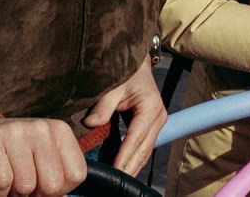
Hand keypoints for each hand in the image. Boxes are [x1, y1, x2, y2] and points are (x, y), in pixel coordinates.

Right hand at [0, 118, 84, 196]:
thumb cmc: (11, 154)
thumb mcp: (41, 159)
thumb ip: (58, 176)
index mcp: (59, 130)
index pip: (76, 175)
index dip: (58, 190)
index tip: (41, 184)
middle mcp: (40, 127)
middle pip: (52, 185)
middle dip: (34, 195)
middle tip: (20, 185)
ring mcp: (13, 131)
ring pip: (25, 186)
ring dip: (12, 194)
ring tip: (5, 181)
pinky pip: (1, 183)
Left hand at [81, 57, 166, 174]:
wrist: (136, 64)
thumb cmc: (126, 72)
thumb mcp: (113, 85)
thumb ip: (103, 105)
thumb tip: (91, 124)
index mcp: (150, 107)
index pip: (136, 137)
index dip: (125, 155)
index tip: (115, 171)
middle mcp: (158, 116)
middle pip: (144, 149)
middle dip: (130, 167)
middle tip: (116, 184)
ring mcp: (157, 122)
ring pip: (145, 151)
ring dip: (133, 166)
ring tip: (119, 181)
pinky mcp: (151, 126)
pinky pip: (142, 147)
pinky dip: (133, 159)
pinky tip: (123, 170)